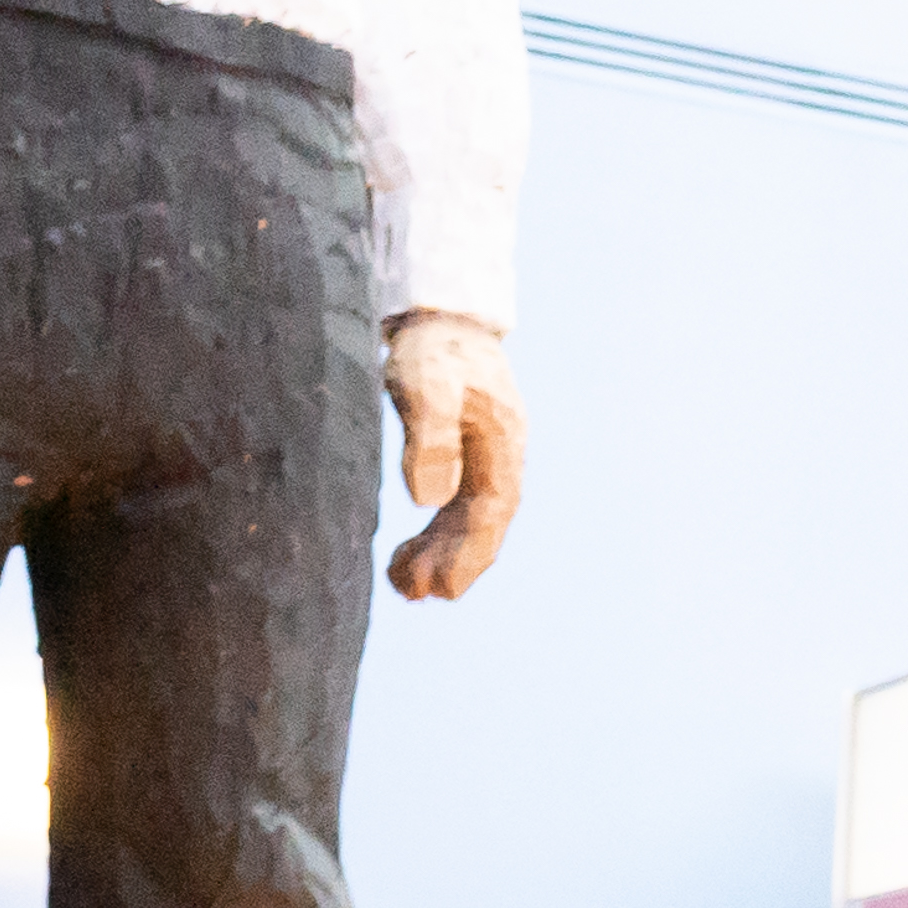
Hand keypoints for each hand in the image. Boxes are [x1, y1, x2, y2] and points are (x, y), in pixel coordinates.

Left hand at [385, 313, 525, 597]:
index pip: (491, 511)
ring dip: (442, 554)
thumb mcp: (423, 382)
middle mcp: (500, 456)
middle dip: (455, 563)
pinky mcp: (460, 452)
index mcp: (502, 442)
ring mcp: (483, 456)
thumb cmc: (431, 345)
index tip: (443, 588)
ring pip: (468, 518)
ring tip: (405, 586)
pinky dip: (435, 534)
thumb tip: (427, 502)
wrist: (439, 311)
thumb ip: (428, 437)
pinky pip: (455, 505)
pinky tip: (409, 553)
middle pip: (483, 523)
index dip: (469, 553)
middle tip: (417, 596)